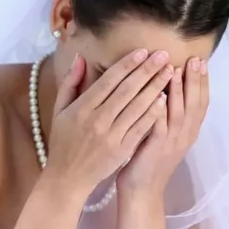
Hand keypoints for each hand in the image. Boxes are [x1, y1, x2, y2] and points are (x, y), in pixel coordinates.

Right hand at [42, 50, 174, 196]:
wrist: (67, 177)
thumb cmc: (63, 141)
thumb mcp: (59, 110)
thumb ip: (70, 83)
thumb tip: (81, 57)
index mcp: (82, 108)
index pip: (108, 81)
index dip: (127, 65)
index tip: (143, 52)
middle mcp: (97, 120)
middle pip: (127, 91)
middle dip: (147, 71)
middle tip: (163, 55)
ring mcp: (111, 136)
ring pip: (137, 107)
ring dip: (155, 87)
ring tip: (169, 72)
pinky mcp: (122, 150)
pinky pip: (141, 128)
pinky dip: (153, 113)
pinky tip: (165, 98)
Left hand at [116, 57, 208, 196]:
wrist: (142, 191)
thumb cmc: (148, 161)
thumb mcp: (164, 136)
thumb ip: (168, 115)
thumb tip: (167, 89)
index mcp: (188, 132)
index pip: (201, 103)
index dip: (203, 82)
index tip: (201, 60)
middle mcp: (184, 136)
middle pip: (195, 104)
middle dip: (196, 80)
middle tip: (196, 59)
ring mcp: (171, 143)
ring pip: (180, 113)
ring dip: (180, 90)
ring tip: (177, 69)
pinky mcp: (156, 149)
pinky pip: (160, 126)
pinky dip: (161, 110)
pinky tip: (159, 94)